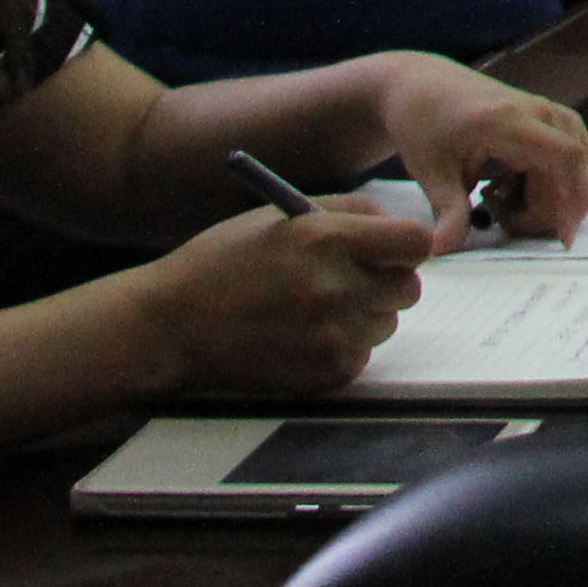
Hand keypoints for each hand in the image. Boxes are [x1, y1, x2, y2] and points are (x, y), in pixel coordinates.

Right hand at [145, 205, 434, 396]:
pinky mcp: (324, 374)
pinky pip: (361, 355)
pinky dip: (343, 346)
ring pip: (386, 322)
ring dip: (365, 315)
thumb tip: (398, 224)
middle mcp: (335, 289)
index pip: (415, 242)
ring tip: (315, 307)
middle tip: (353, 278)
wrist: (171, 327)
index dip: (406, 244)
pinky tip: (302, 335)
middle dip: (388, 280)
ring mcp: (330, 336)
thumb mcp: (284, 216)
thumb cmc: (224, 262)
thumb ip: (350, 212)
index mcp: (326, 240)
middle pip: (409, 287)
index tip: (392, 247)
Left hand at [371, 60, 587, 248]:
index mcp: (508, 121)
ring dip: (557, 189)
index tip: (563, 237)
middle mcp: (535, 110)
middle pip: (573, 164)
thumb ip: (447, 210)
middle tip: (511, 223)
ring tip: (512, 203)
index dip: (574, 198)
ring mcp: (542, 108)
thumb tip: (443, 250)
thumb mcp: (429, 170)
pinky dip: (555, 174)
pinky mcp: (542, 112)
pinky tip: (523, 188)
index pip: (565, 156)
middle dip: (556, 204)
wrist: (418, 83)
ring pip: (576, 155)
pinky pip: (567, 147)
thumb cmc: (421, 123)